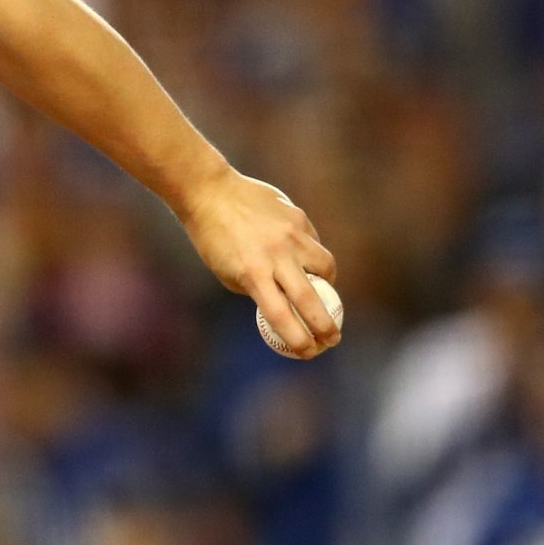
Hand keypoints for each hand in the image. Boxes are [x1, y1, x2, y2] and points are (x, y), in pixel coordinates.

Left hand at [178, 170, 340, 357]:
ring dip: (328, 284)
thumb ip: (258, 288)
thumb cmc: (215, 239)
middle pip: (310, 299)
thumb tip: (286, 307)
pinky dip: (312, 255)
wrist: (211, 192)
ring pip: (325, 267)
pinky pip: (314, 243)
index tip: (308, 352)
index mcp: (251, 274)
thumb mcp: (228, 272)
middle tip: (332, 339)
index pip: (281, 316)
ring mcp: (290, 235)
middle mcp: (275, 256)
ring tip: (324, 292)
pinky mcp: (298, 218)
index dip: (298, 340)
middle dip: (326, 325)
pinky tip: (303, 256)